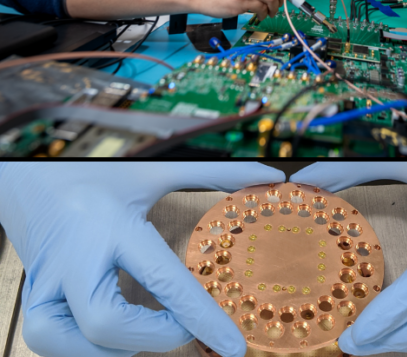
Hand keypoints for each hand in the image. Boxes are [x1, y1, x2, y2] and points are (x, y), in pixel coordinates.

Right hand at [0, 162, 284, 356]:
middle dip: (155, 336)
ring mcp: (47, 284)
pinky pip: (52, 344)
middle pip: (106, 324)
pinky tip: (115, 334)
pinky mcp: (34, 300)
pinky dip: (89, 348)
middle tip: (186, 327)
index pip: (162, 279)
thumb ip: (214, 175)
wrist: (30, 180)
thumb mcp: (155, 171)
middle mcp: (76, 259)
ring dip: (118, 348)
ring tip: (151, 328)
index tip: (232, 345)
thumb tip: (271, 176)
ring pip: (71, 343)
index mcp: (114, 225)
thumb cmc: (97, 178)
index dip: (201, 317)